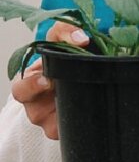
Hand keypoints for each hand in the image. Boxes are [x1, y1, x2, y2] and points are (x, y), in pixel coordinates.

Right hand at [10, 21, 89, 138]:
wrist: (84, 75)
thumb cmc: (64, 58)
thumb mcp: (60, 39)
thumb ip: (66, 31)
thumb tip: (80, 39)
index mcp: (29, 85)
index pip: (21, 89)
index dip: (32, 86)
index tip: (47, 79)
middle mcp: (37, 106)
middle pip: (35, 114)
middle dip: (50, 107)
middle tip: (66, 94)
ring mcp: (52, 121)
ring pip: (55, 127)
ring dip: (71, 112)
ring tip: (86, 101)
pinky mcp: (67, 130)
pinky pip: (74, 130)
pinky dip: (83, 122)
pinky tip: (95, 112)